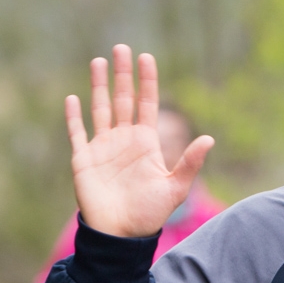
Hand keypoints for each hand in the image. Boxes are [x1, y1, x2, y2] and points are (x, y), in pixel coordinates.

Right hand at [65, 44, 213, 237]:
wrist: (121, 234)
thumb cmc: (149, 213)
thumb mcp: (174, 187)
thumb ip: (189, 162)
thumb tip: (210, 139)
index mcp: (145, 142)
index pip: (146, 104)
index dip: (146, 81)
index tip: (146, 57)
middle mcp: (123, 140)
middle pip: (122, 99)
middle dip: (122, 74)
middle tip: (121, 48)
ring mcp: (102, 148)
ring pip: (100, 109)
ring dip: (98, 86)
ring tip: (98, 61)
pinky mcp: (83, 160)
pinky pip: (78, 133)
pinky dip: (74, 117)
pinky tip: (73, 98)